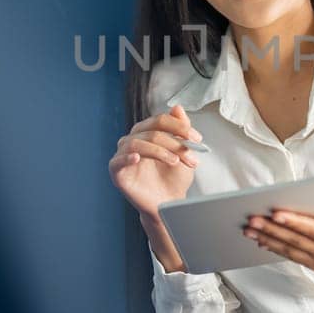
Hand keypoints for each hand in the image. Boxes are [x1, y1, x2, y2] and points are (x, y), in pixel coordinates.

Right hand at [108, 104, 199, 270]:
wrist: (169, 204)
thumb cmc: (173, 179)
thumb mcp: (183, 152)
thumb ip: (181, 130)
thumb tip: (177, 107)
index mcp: (146, 133)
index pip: (160, 120)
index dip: (179, 127)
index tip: (196, 138)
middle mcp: (132, 140)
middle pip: (151, 131)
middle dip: (174, 142)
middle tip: (190, 154)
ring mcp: (123, 155)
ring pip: (138, 142)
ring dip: (160, 150)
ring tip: (175, 162)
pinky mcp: (116, 172)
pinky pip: (118, 161)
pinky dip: (127, 157)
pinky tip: (138, 158)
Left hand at [244, 201, 313, 312]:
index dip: (297, 223)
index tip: (278, 213)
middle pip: (297, 240)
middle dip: (272, 229)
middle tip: (251, 218)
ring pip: (290, 248)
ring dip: (268, 238)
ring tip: (248, 228)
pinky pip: (293, 256)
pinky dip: (275, 248)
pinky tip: (261, 240)